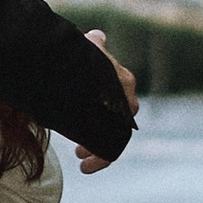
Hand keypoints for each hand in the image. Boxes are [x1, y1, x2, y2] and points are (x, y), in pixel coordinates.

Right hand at [75, 27, 139, 175]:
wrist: (75, 72)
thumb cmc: (76, 58)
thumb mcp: (85, 49)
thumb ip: (93, 46)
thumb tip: (98, 35)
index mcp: (122, 79)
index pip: (120, 97)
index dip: (103, 108)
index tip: (85, 117)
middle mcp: (127, 99)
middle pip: (117, 120)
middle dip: (99, 130)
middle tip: (81, 141)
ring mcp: (122, 117)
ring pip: (113, 137)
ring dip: (96, 146)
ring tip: (79, 153)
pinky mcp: (115, 134)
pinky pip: (110, 152)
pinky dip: (99, 161)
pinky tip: (85, 167)